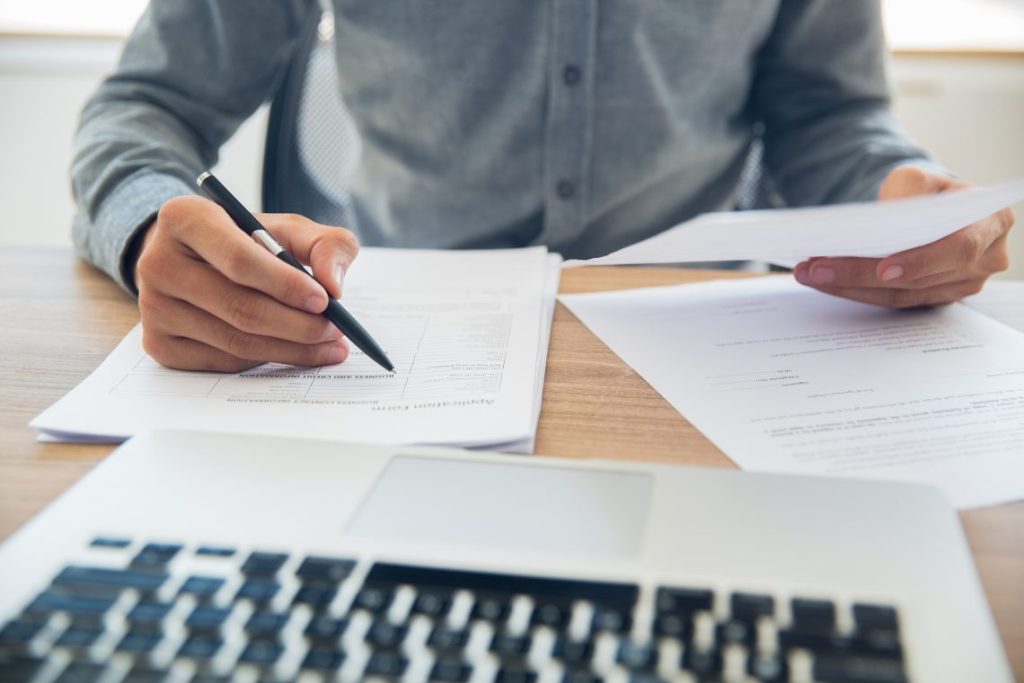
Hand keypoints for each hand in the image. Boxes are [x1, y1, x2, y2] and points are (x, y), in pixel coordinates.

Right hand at [134, 195, 358, 371]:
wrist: (194, 259)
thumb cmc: (246, 240)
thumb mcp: (287, 228)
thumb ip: (325, 244)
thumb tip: (334, 285)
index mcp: (184, 218)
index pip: (239, 260)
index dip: (285, 284)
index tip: (325, 300)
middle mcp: (157, 263)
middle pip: (240, 307)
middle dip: (298, 325)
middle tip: (336, 330)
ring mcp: (153, 308)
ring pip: (235, 342)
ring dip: (291, 349)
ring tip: (328, 345)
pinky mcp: (158, 344)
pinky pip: (223, 362)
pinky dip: (265, 360)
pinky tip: (292, 351)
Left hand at [793, 166, 1014, 306]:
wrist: (933, 209)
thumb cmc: (928, 191)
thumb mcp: (919, 178)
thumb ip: (907, 191)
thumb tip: (881, 220)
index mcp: (992, 222)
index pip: (958, 248)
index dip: (921, 261)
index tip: (883, 269)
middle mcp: (985, 260)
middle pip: (918, 277)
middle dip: (861, 273)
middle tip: (816, 267)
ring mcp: (961, 285)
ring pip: (900, 295)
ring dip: (849, 286)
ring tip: (809, 273)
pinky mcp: (934, 298)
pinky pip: (892, 301)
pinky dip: (854, 291)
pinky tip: (824, 280)